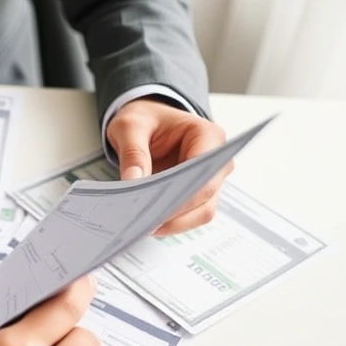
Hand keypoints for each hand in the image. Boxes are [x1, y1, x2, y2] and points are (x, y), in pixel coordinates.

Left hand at [106, 97, 231, 234]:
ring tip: (142, 227)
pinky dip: (169, 221)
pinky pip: (187, 215)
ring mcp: (208, 180)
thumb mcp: (130, 126)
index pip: (205, 176)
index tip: (157, 211)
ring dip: (173, 223)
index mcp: (208, 136)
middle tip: (144, 225)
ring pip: (199, 213)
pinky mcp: (194, 194)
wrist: (146, 120)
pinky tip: (146, 223)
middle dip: (176, 216)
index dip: (184, 199)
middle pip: (205, 201)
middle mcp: (215, 162)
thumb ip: (133, 152)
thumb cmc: (145, 119)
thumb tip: (133, 181)